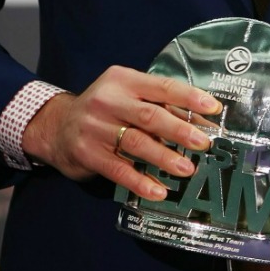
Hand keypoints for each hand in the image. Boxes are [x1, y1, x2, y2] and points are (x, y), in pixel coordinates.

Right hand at [21, 65, 221, 200]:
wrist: (56, 126)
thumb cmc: (104, 110)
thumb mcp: (126, 96)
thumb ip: (158, 105)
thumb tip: (200, 120)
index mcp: (123, 80)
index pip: (162, 86)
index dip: (189, 98)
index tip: (214, 108)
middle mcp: (108, 100)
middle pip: (150, 115)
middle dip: (180, 130)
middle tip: (203, 143)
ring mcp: (95, 127)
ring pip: (136, 142)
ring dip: (164, 157)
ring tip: (187, 169)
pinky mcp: (87, 153)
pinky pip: (118, 169)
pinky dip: (140, 181)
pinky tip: (158, 190)